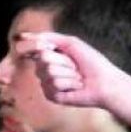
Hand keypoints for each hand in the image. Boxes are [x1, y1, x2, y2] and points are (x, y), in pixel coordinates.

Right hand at [12, 31, 128, 109]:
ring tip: (78, 77)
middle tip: (75, 66)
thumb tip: (25, 35)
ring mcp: (47, 83)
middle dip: (63, 59)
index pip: (35, 47)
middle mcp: (45, 70)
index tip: (56, 47)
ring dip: (68, 72)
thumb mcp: (72, 43)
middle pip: (43, 57)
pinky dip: (69, 83)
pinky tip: (76, 87)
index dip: (44, 45)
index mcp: (49, 57)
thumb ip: (49, 37)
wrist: (105, 82)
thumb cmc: (93, 62)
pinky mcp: (51, 96)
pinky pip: (54, 84)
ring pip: (48, 71)